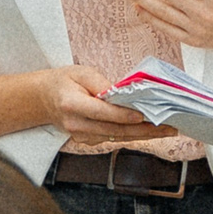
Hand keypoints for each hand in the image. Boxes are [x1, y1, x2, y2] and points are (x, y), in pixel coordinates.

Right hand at [39, 65, 169, 140]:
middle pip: (114, 130)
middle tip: (168, 127)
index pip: (102, 113)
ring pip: (117, 138)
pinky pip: (113, 139)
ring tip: (167, 130)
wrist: (43, 99)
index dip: (124, 115)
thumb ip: (102, 83)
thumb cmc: (64, 82)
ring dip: (143, 135)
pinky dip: (132, 135)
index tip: (143, 115)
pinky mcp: (87, 141)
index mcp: (72, 104)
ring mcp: (81, 136)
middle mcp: (76, 124)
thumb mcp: (81, 72)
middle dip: (144, 130)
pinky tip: (150, 131)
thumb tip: (124, 93)